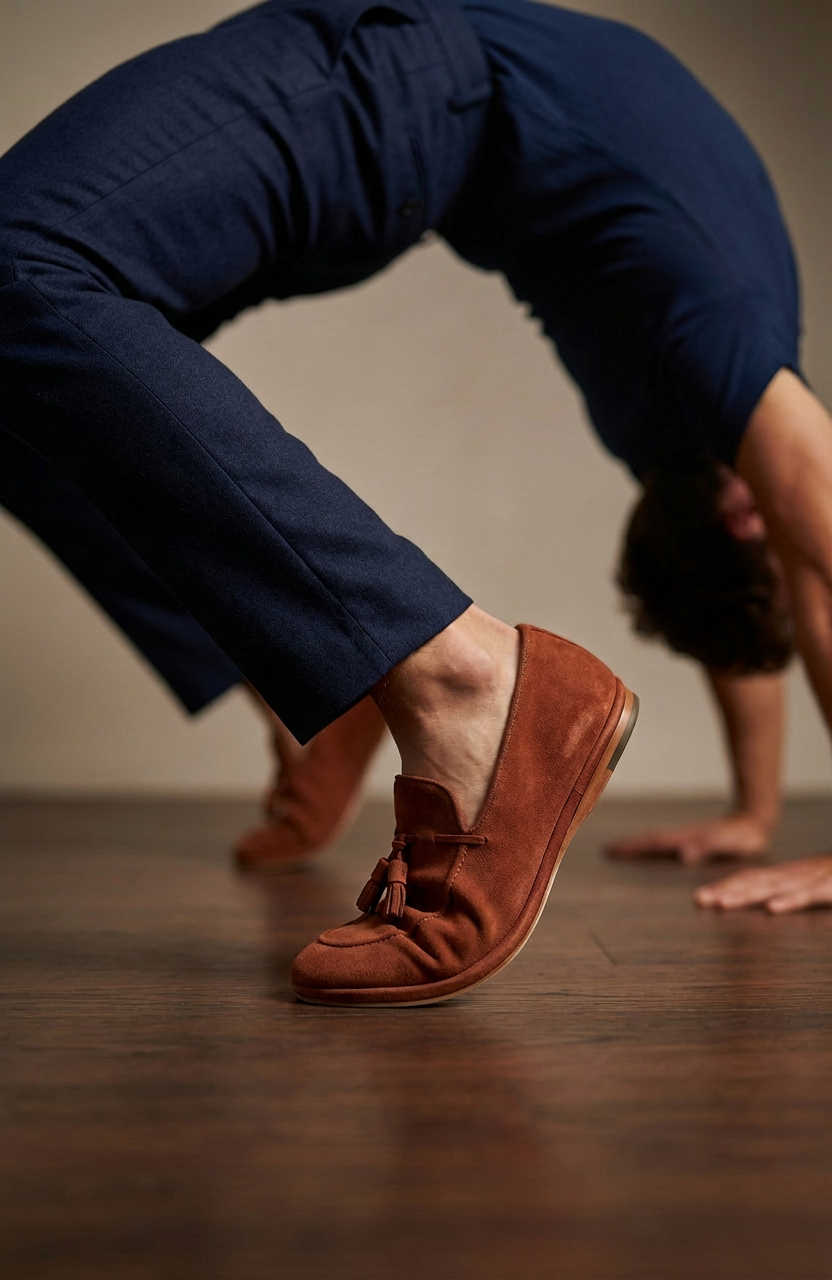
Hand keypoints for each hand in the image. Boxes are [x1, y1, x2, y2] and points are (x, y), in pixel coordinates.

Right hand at [606, 812, 770, 865]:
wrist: (754, 820)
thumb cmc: (744, 836)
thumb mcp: (729, 843)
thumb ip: (708, 847)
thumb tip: (684, 853)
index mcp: (686, 838)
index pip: (653, 843)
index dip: (633, 847)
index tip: (611, 850)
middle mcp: (683, 837)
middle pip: (650, 841)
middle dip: (629, 846)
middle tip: (607, 851)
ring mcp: (687, 837)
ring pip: (656, 841)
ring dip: (638, 846)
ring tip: (621, 851)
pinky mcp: (693, 841)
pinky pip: (666, 843)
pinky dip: (652, 846)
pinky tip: (651, 851)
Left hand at [695, 854, 831, 912]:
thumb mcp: (815, 885)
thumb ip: (793, 893)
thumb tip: (767, 903)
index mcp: (791, 874)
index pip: (752, 879)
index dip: (726, 887)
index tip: (700, 898)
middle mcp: (797, 873)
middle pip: (755, 881)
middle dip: (726, 890)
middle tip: (699, 899)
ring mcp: (814, 878)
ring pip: (775, 886)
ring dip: (747, 895)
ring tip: (722, 903)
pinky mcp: (831, 887)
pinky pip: (810, 894)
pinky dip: (790, 900)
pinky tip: (772, 909)